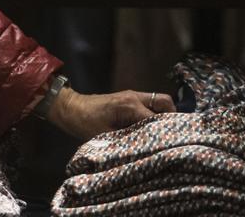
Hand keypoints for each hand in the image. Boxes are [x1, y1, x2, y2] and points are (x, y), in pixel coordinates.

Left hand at [47, 86, 174, 140]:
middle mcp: (135, 97)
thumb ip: (128, 140)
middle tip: (173, 135)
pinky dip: (155, 114)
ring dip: (163, 115)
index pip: (159, 118)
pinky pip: (149, 104)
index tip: (173, 144)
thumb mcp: (106, 136)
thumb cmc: (85, 123)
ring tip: (164, 133)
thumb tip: (147, 150)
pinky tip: (152, 129)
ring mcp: (132, 95)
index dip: (167, 132)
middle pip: (165, 102)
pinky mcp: (128, 98)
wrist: (71, 108)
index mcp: (131, 105)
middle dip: (172, 117)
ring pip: (158, 101)